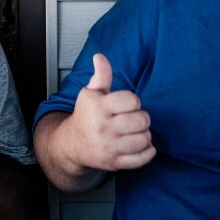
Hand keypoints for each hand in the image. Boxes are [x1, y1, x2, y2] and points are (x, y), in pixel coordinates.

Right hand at [65, 53, 155, 172]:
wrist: (72, 144)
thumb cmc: (86, 115)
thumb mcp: (91, 92)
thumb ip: (101, 74)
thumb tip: (100, 56)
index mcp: (99, 107)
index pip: (132, 100)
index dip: (133, 101)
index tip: (126, 104)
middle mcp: (103, 128)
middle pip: (142, 120)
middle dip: (141, 118)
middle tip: (133, 119)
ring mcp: (109, 147)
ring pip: (144, 139)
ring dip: (144, 135)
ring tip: (134, 132)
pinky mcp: (114, 163)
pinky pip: (142, 159)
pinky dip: (147, 151)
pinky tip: (140, 145)